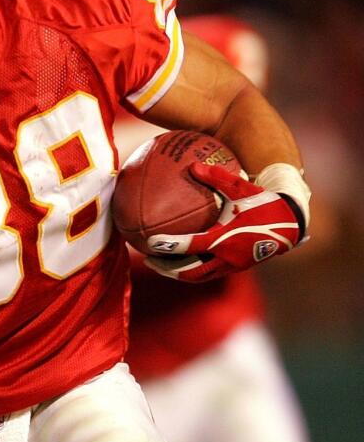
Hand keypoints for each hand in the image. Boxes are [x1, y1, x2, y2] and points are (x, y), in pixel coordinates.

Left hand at [144, 163, 304, 281]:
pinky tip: (184, 259)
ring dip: (179, 273)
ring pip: (200, 276)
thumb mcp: (240, 186)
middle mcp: (228, 257)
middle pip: (190, 272)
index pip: (189, 246)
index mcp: (225, 239)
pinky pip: (211, 272)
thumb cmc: (264, 201)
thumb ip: (215, 177)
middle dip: (167, 268)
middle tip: (147, 259)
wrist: (293, 221)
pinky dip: (195, 269)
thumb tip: (192, 165)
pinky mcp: (239, 267)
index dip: (167, 246)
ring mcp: (234, 265)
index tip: (148, 242)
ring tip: (160, 264)